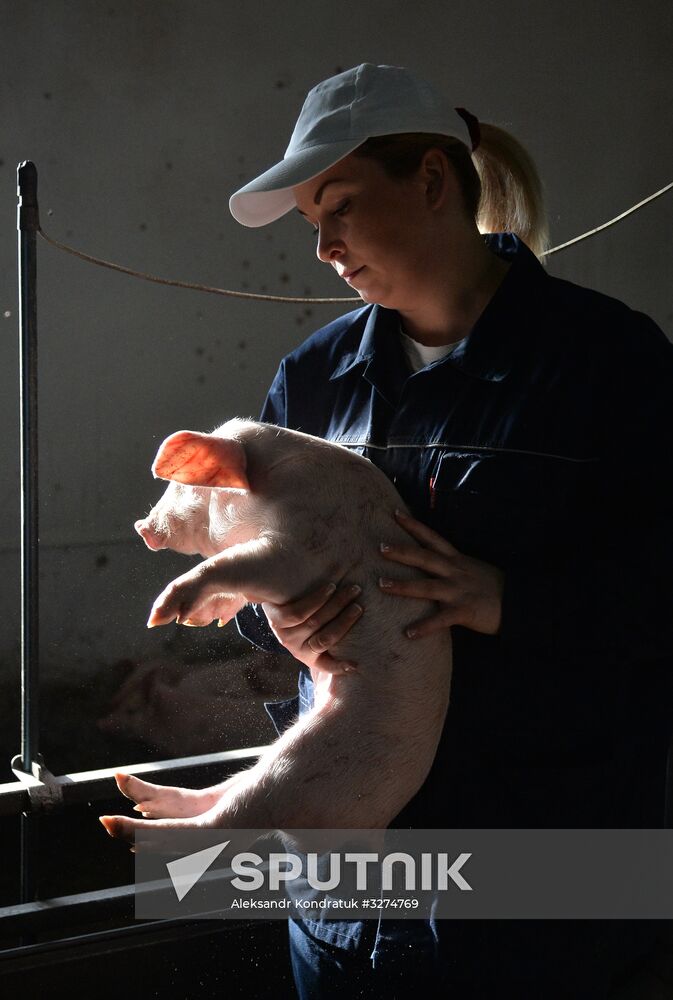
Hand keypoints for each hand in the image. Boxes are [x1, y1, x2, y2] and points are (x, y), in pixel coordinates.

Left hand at [262, 582, 362, 673]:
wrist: (268, 590)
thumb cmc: (304, 608)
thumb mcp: (317, 624)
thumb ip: (334, 627)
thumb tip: (361, 629)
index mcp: (309, 655)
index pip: (327, 665)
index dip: (341, 667)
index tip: (356, 664)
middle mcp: (297, 648)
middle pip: (326, 639)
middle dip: (346, 621)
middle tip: (360, 605)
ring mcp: (285, 634)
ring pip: (314, 623)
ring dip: (337, 605)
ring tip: (352, 591)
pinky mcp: (275, 619)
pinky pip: (298, 613)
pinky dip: (317, 600)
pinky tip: (329, 588)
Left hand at [378, 509, 503, 637]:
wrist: (519, 603)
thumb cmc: (493, 587)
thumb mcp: (471, 569)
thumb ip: (450, 565)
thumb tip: (430, 562)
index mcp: (456, 560)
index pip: (431, 538)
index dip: (413, 525)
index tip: (394, 513)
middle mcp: (455, 572)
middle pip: (425, 558)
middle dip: (402, 552)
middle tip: (380, 546)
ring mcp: (459, 591)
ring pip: (427, 586)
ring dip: (403, 586)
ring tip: (381, 585)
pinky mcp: (465, 611)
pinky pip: (441, 619)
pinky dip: (424, 626)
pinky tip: (408, 633)